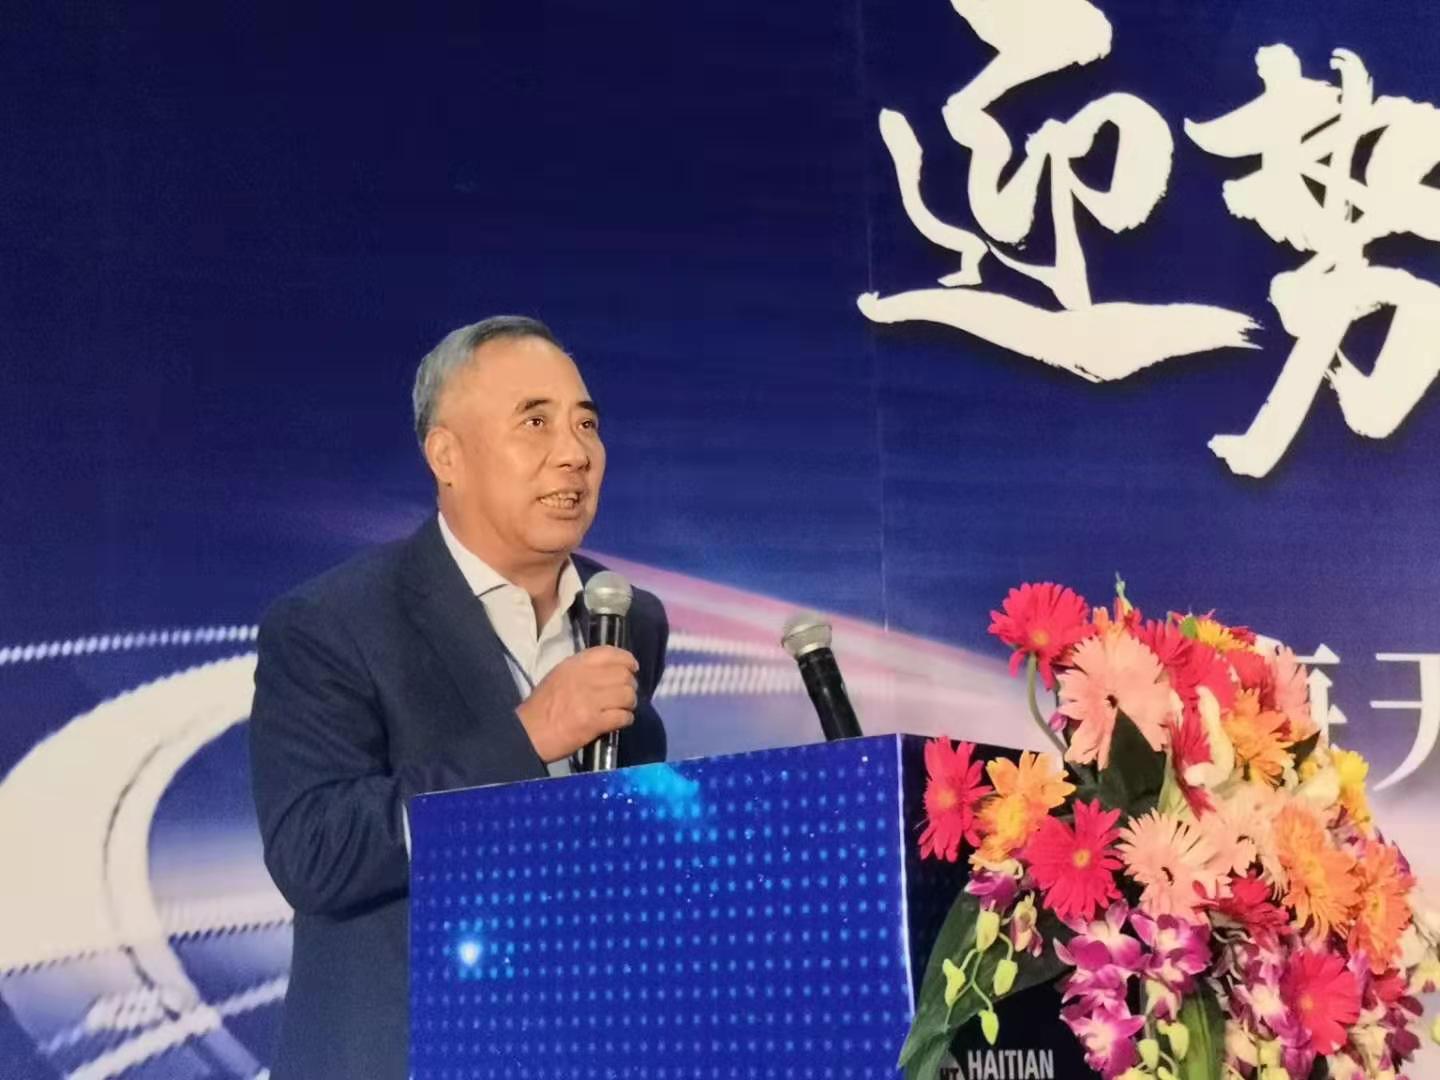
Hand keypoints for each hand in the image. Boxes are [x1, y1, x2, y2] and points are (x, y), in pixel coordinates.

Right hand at [516, 646, 638, 762]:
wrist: (527, 733)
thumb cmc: (542, 706)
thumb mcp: (559, 676)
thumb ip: (583, 669)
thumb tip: (610, 670)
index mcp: (574, 665)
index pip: (610, 653)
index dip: (626, 660)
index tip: (632, 668)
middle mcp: (585, 678)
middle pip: (624, 675)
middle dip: (630, 685)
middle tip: (626, 694)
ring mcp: (590, 700)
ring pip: (627, 695)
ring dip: (629, 703)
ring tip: (623, 708)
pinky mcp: (594, 722)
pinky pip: (623, 716)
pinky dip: (626, 719)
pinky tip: (619, 721)